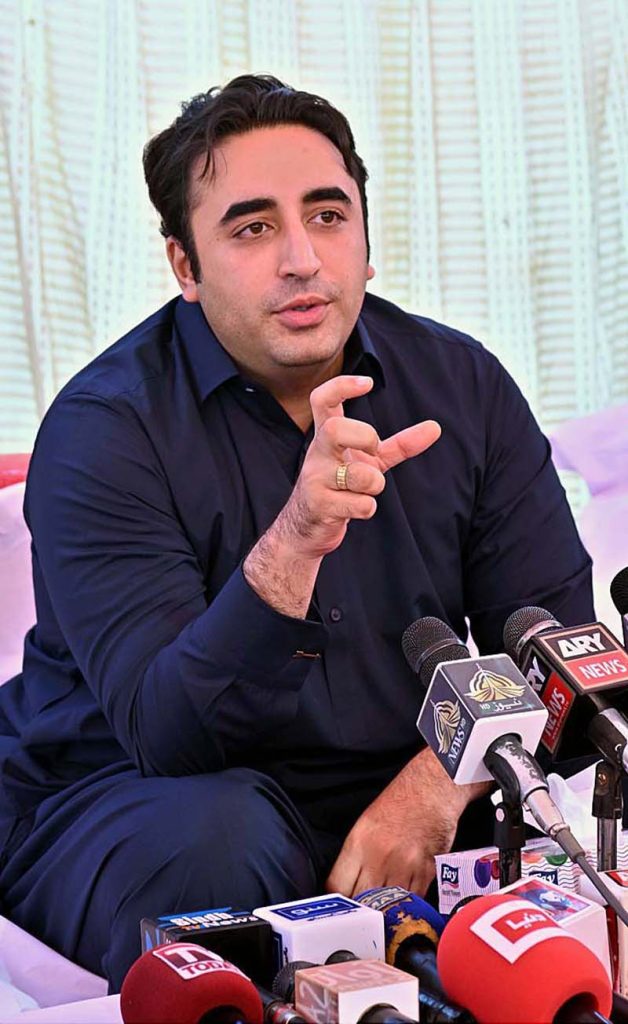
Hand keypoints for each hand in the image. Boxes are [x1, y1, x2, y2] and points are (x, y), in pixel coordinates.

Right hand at [244, 375, 439, 617]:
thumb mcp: (369, 461)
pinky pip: (358, 504)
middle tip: (373, 451)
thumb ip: (399, 445)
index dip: (342, 386)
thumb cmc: (340, 486)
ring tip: (367, 491)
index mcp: (326, 437)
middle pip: (335, 429)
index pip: (322, 399)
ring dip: (374, 484)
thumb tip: (436, 427)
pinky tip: (357, 509)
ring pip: (358, 475)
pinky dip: (367, 508)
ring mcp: (314, 479)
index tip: (367, 383)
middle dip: (365, 438)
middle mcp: (317, 453)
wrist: (306, 527)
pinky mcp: (318, 506)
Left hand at [325, 747, 488, 897]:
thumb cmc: (401, 801)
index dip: (339, 898)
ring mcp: (404, 866)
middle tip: (362, 910)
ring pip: (388, 905)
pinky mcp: (426, 872)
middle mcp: (379, 857)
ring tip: (383, 909)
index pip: (338, 886)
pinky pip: (413, 900)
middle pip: (361, 901)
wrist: (432, 789)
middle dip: (360, 908)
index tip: (343, 901)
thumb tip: (348, 884)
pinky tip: (405, 898)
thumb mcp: (366, 823)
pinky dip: (407, 903)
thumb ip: (356, 855)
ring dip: (385, 910)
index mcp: (359, 842)